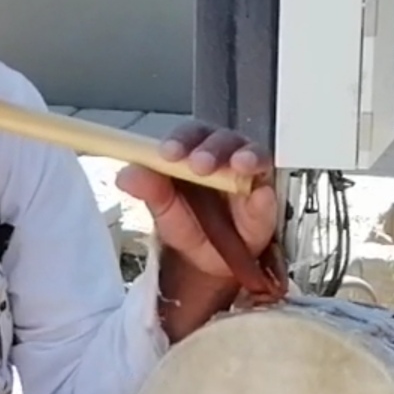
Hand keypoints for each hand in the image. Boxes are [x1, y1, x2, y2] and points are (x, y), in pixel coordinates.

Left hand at [115, 122, 281, 287]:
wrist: (211, 260)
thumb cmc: (189, 224)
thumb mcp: (164, 212)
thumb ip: (149, 191)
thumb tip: (125, 175)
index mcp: (194, 151)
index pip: (189, 134)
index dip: (180, 140)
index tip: (168, 153)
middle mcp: (224, 155)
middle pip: (222, 139)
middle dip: (211, 149)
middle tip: (199, 164)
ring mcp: (248, 174)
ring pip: (252, 154)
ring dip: (246, 156)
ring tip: (239, 165)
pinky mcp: (267, 197)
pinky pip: (268, 190)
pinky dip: (264, 193)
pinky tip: (259, 194)